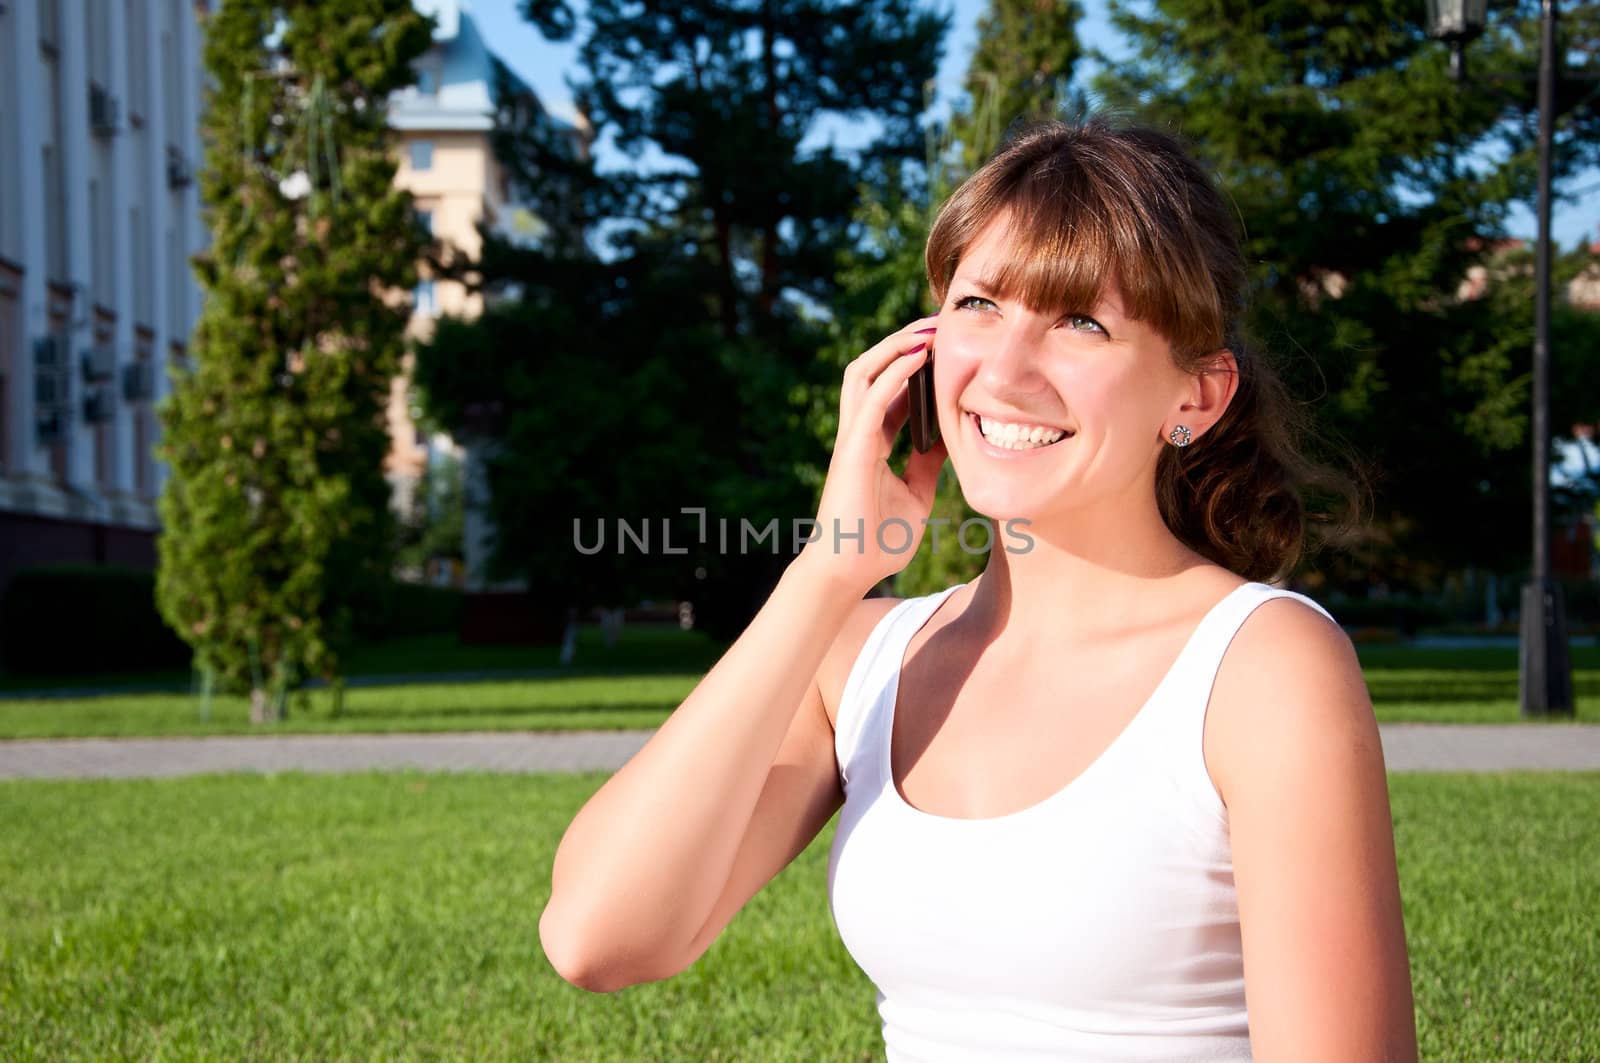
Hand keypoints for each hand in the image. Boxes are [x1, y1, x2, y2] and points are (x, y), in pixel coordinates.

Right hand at [799, 316, 947, 594]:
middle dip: (903, 342)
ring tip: (927, 329)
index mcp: (872, 443)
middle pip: (873, 369)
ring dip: (896, 347)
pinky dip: (894, 374)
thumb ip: (928, 466)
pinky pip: (873, 400)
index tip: (946, 346)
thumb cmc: (877, 541)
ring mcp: (852, 438)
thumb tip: (952, 440)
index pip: (892, 390)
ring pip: (864, 373)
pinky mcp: (853, 449)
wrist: (849, 572)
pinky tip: (919, 356)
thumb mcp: (917, 496)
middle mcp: (859, 433)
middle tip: (939, 323)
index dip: (915, 365)